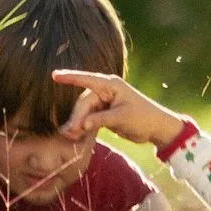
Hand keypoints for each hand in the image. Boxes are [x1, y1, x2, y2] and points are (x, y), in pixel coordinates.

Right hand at [51, 69, 185, 148]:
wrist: (157, 128)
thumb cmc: (143, 117)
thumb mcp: (122, 118)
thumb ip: (101, 119)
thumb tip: (81, 125)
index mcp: (111, 85)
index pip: (87, 79)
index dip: (70, 77)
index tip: (54, 75)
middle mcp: (105, 91)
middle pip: (84, 103)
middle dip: (76, 117)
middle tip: (69, 132)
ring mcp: (104, 103)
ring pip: (84, 112)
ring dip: (77, 124)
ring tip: (70, 136)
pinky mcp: (104, 114)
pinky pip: (89, 119)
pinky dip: (83, 127)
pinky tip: (76, 136)